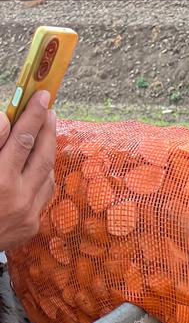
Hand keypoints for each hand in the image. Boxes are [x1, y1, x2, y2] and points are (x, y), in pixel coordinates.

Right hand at [0, 92, 56, 251]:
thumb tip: (6, 120)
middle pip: (41, 155)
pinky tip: (41, 160)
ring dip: (48, 149)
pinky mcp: (31, 226)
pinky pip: (44, 194)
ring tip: (46, 128)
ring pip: (47, 174)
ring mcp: (27, 214)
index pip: (22, 138)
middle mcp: (17, 197)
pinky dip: (44, 174)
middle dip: (46, 128)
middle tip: (48, 106)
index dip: (32, 114)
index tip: (41, 96)